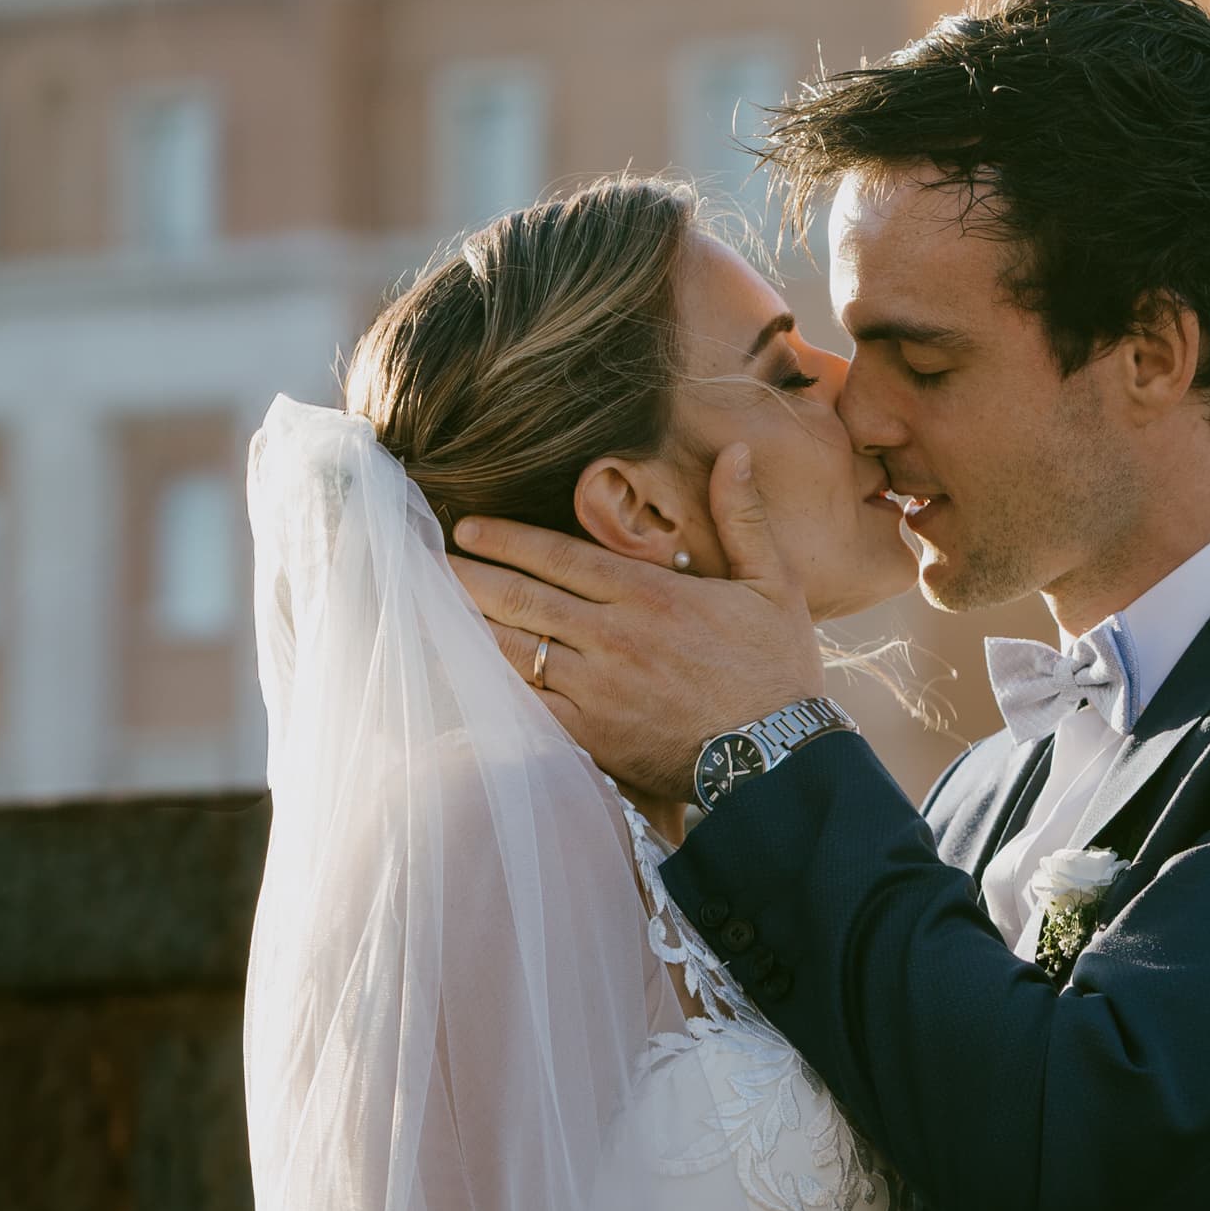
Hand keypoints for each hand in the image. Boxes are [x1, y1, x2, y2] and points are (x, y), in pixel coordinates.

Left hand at [449, 444, 829, 803]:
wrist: (782, 760)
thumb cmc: (778, 671)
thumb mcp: (775, 584)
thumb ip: (743, 517)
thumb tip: (736, 451)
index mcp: (650, 595)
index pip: (559, 557)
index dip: (506, 538)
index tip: (468, 526)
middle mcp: (613, 638)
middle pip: (522, 598)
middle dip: (469, 575)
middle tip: (427, 557)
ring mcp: (597, 690)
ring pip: (514, 650)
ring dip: (469, 625)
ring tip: (430, 606)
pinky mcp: (591, 737)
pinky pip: (525, 707)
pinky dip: (488, 688)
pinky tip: (461, 673)